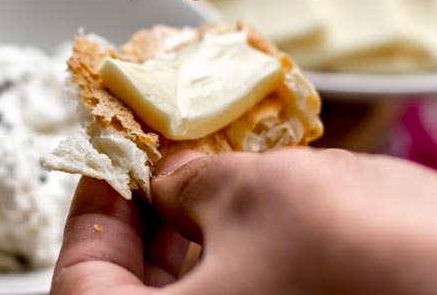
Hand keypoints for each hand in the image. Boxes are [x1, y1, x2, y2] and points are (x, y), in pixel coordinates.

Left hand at [52, 148, 436, 293]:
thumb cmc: (355, 254)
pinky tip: (248, 205)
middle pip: (133, 289)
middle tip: (158, 155)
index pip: (81, 280)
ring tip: (204, 170)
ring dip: (189, 232)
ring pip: (191, 291)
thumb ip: (186, 183)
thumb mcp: (249, 195)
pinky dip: (232, 254)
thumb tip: (165, 177)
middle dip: (143, 217)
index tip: (108, 158)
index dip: (89, 210)